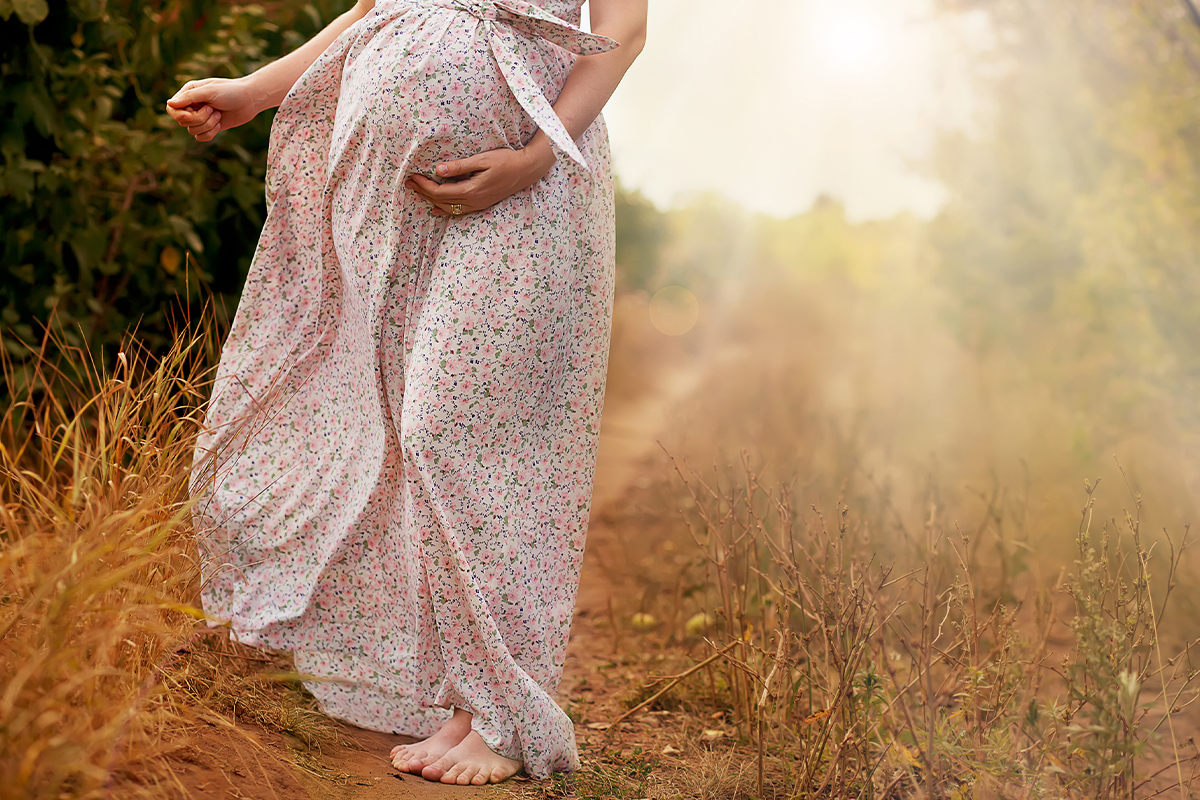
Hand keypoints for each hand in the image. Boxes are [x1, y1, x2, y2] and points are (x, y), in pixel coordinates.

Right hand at [166, 78, 261, 141]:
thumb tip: (169, 104)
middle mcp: (192, 105)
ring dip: (208, 125)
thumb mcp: (209, 91)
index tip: (190, 115)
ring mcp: (201, 117)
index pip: (172, 108)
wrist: (250, 100)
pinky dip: (211, 133)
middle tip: (212, 109)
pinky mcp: (210, 127)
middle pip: (183, 121)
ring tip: (219, 114)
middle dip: (199, 119)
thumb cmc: (230, 91)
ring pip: (192, 130)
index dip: (178, 115)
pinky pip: (201, 137)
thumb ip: (189, 97)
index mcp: (188, 93)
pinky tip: (220, 124)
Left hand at [405, 142, 556, 216]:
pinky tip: (437, 208)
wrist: (526, 170)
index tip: (413, 176)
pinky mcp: (482, 204)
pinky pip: (459, 211)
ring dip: (431, 201)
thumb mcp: (482, 160)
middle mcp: (474, 201)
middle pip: (441, 201)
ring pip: (449, 208)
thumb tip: (438, 169)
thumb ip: (460, 166)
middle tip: (408, 184)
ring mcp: (478, 205)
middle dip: (423, 193)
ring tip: (418, 193)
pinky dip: (445, 210)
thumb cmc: (506, 161)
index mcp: (472, 190)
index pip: (440, 192)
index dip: (424, 186)